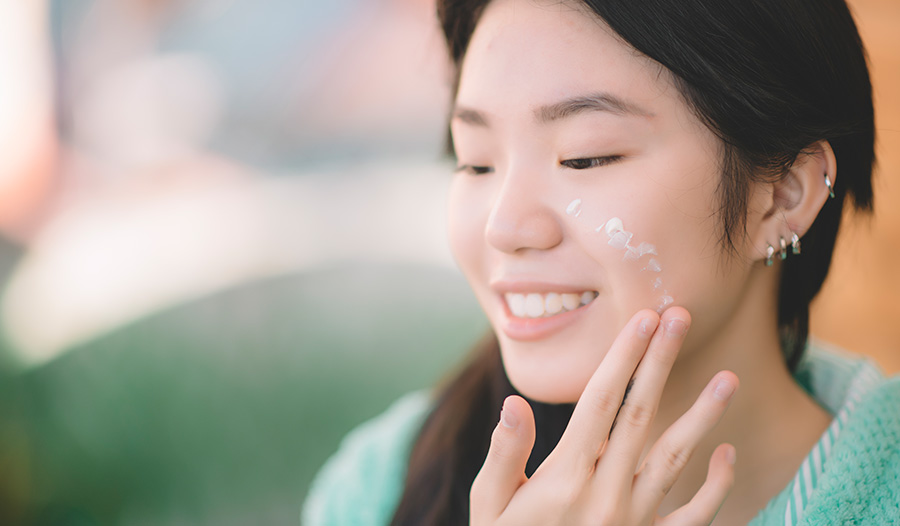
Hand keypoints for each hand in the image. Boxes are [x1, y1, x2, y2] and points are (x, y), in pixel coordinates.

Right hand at [470, 308, 738, 525]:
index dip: (623, 357)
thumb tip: (514, 403)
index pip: (599, 402)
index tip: (642, 318)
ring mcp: (634, 521)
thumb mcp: (490, 506)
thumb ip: (504, 454)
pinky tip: (728, 453)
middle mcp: (606, 494)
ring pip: (676, 460)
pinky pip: (694, 517)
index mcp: (565, 478)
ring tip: (729, 378)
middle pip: (640, 415)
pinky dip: (716, 487)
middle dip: (660, 362)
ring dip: (704, 416)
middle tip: (680, 317)